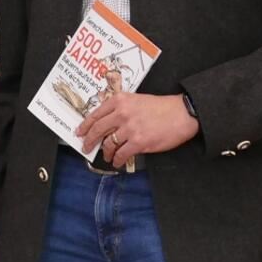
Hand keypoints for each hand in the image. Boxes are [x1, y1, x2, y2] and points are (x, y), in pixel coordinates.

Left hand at [77, 92, 199, 167]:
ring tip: (106, 156)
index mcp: (119, 101)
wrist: (182, 113)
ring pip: (109, 143)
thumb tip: (106, 122)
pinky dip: (117, 159)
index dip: (85, 125)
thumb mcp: (136, 99)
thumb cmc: (161, 106)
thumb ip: (120, 108)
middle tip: (86, 147)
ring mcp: (130, 128)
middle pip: (98, 129)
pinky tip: (116, 161)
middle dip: (89, 140)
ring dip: (105, 152)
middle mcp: (121, 113)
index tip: (79, 132)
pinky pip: (121, 154)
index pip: (95, 114)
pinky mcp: (139, 142)